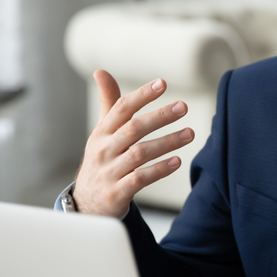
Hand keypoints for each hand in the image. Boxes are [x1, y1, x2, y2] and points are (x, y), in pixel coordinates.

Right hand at [73, 70, 194, 216]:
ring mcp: (109, 172)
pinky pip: (140, 179)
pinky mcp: (116, 193)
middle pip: (133, 129)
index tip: (163, 83)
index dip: (142, 95)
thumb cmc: (101, 161)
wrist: (86, 205)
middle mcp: (104, 150)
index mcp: (102, 132)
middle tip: (183, 107)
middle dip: (159, 116)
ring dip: (167, 142)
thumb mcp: (102, 133)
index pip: (121, 108)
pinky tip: (177, 161)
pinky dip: (159, 169)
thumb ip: (109, 104)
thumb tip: (101, 71)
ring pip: (139, 153)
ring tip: (190, 133)